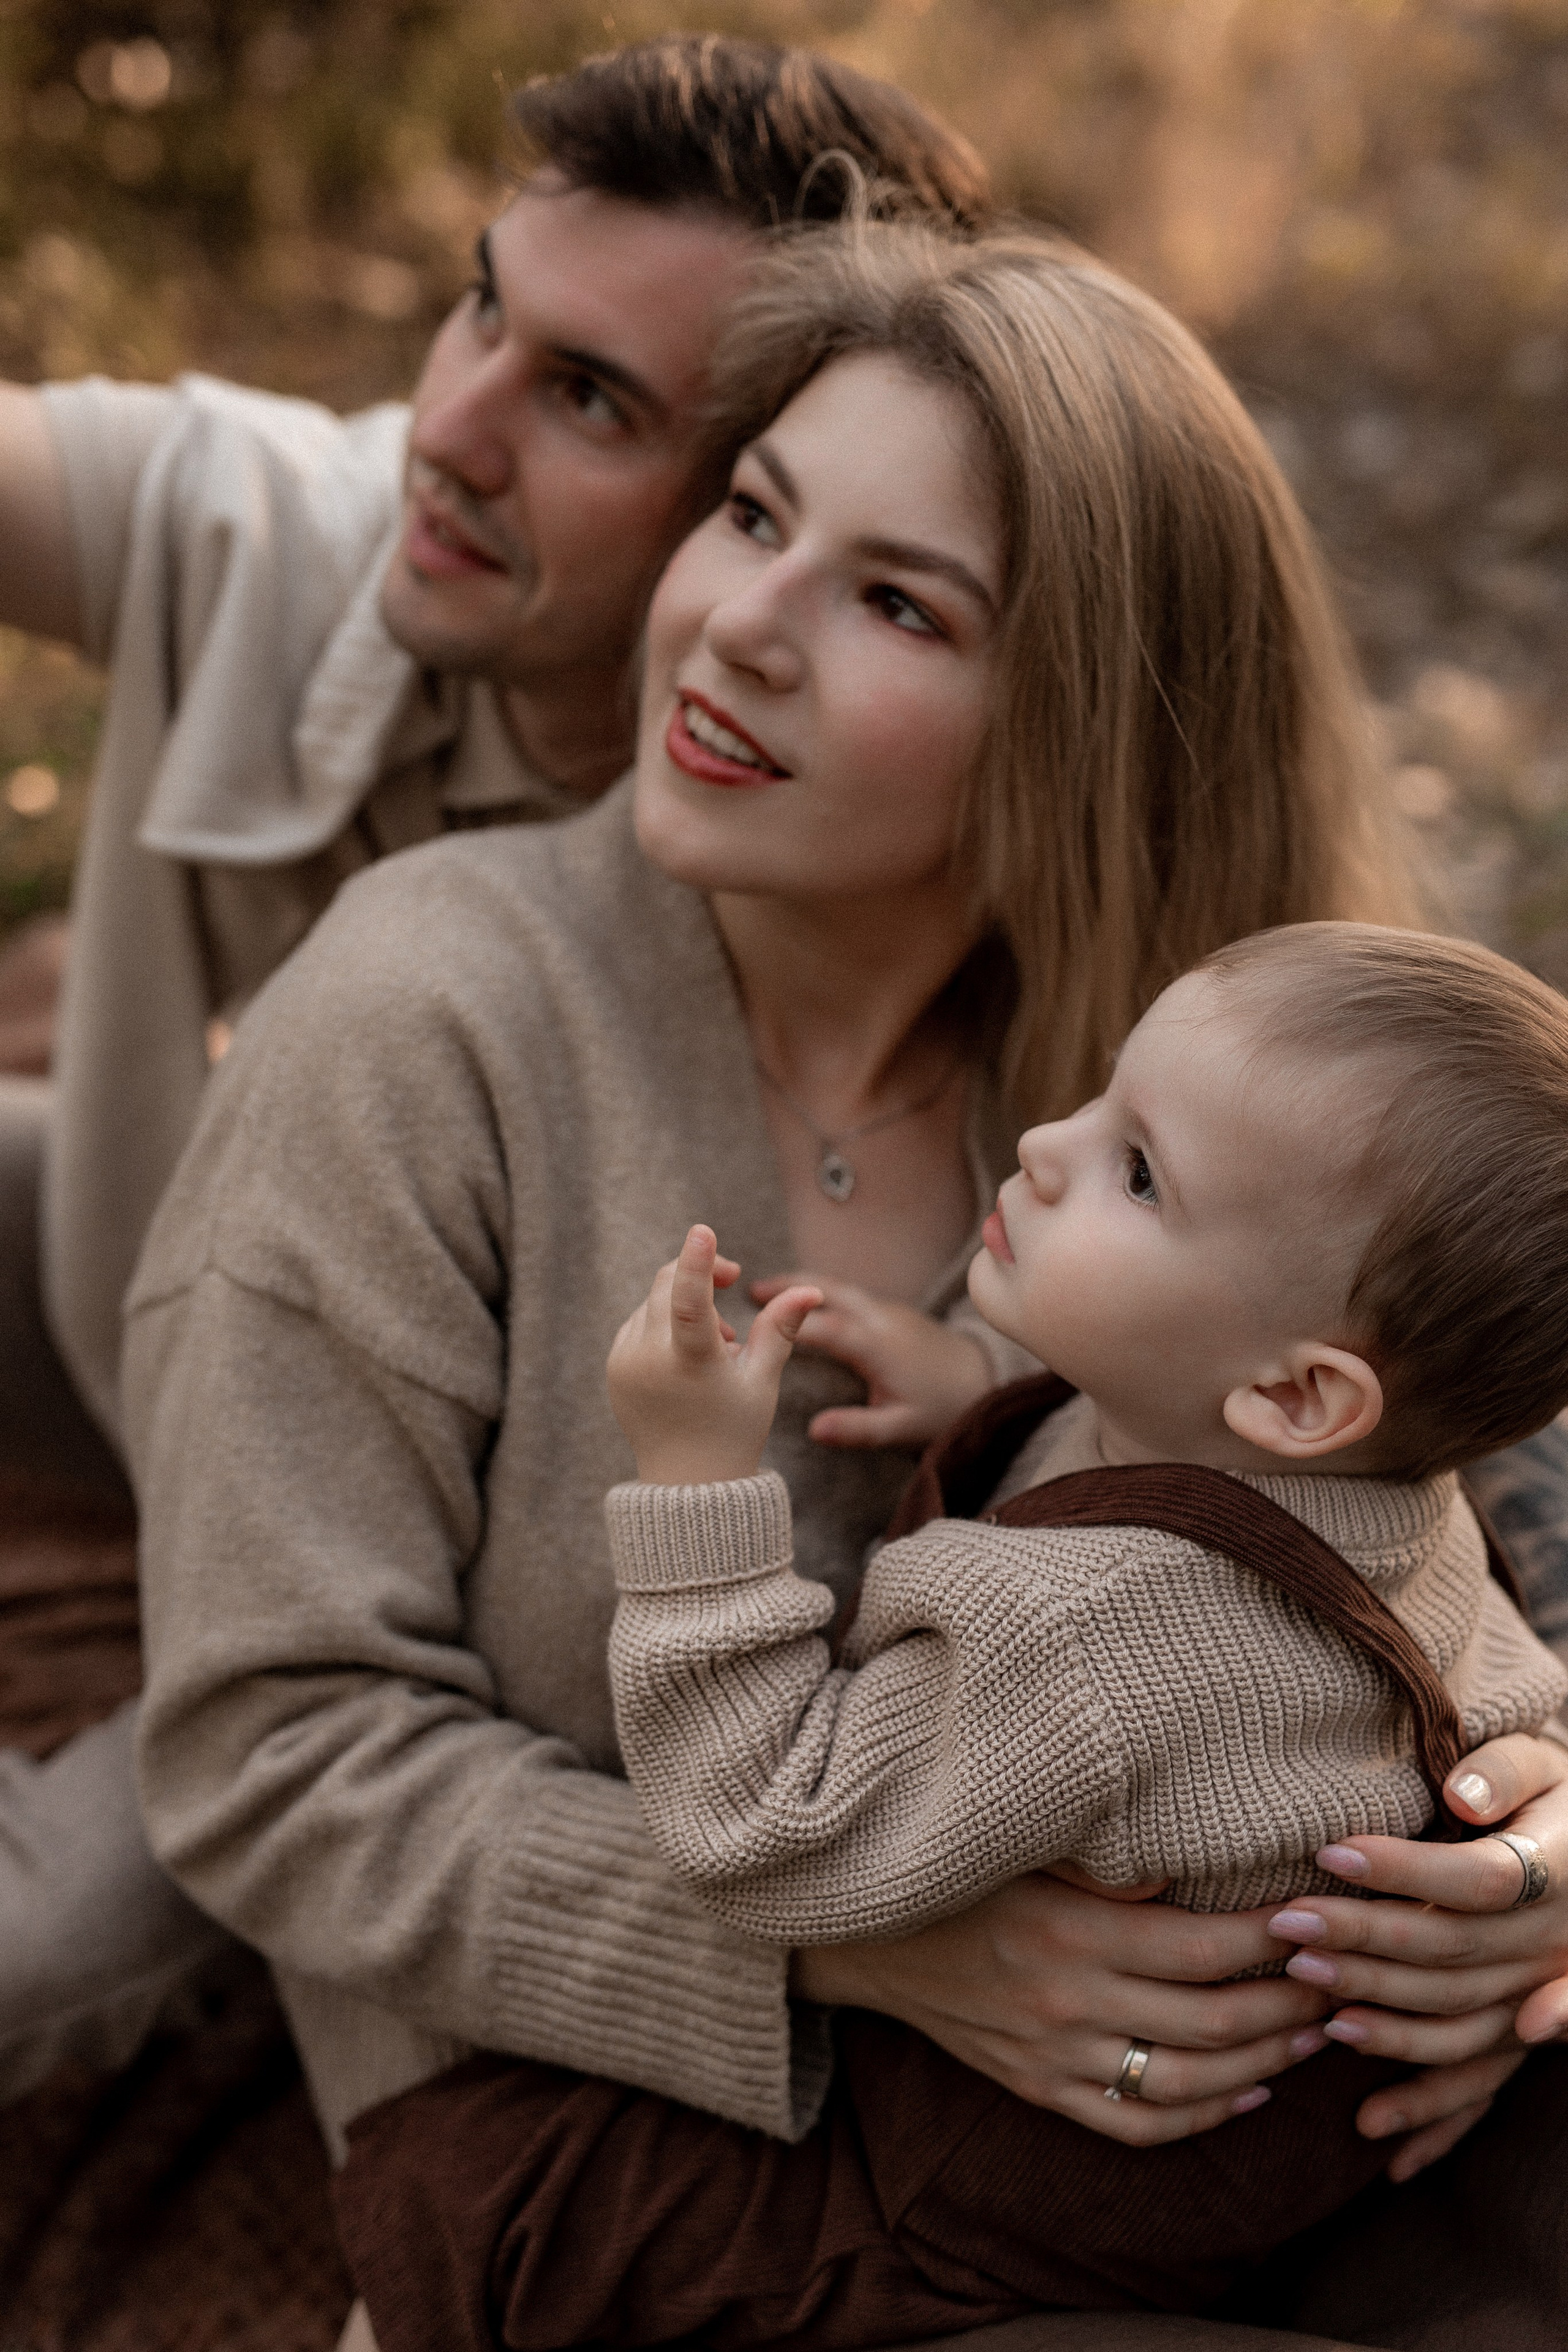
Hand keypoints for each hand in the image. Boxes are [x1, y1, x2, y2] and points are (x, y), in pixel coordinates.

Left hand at [608, 1225, 820, 1484]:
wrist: (688, 1482)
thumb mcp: (762, 1380)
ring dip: (684, 1302)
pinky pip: (637, 1321)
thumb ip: (781, 1329)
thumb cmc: (734, 1430)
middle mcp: (648, 1362)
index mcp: (690, 1365)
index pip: (688, 1303)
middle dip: (700, 1271)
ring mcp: (624, 1364)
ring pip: (652, 1301)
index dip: (696, 1264)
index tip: (703, 1231)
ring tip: (718, 1344)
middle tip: (733, 1279)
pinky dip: (663, 1321)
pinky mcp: (613, 1367)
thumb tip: (811, 1290)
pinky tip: (690, 1353)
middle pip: (667, 1287)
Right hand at [750, 1273, 991, 1447]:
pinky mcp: (893, 1312)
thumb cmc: (942, 1408)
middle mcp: (881, 1319)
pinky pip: (851, 1295)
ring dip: (804, 1285)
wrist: (985, 1383)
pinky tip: (804, 1304)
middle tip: (750, 1289)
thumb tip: (814, 1430)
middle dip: (790, 1286)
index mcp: (878, 1345)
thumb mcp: (901, 1428)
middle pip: (830, 1291)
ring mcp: (888, 1311)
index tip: (754, 1325)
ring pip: (840, 1288)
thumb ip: (858, 1429)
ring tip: (766, 1289)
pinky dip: (822, 1293)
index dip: (790, 1324)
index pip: (826, 1327)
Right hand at [791, 1872, 1334, 2145]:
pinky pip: (1136, 2124)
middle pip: (1213, 2021)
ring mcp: (1056, 2057)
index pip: (1204, 1948)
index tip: (1319, 1918)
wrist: (867, 1938)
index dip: (1274, 1939)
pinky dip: (1202, 2115)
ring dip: (1264, 2061)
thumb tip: (1185, 1866)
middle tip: (1341, 1978)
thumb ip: (1105, 1859)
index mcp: (1072, 1932)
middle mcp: (1070, 2003)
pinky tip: (1248, 2090)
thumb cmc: (958, 1872)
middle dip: (1292, 2003)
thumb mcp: (1026, 1844)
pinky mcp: (1040, 2090)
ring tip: (1313, 2031)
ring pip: (1189, 2081)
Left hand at [1264, 1730, 1567, 2180]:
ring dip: (1388, 2026)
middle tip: (1290, 1928)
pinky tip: (1374, 2132)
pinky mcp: (1528, 2032)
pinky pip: (1485, 2086)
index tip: (1326, 1851)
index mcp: (1557, 1868)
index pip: (1477, 1879)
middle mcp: (1555, 1942)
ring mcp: (1544, 1994)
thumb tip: (1459, 1797)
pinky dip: (1433, 2117)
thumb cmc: (1554, 1793)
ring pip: (1464, 2026)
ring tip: (1315, 2011)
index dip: (1401, 1869)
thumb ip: (1503, 1771)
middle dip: (1366, 1942)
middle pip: (1455, 1954)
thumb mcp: (1541, 1762)